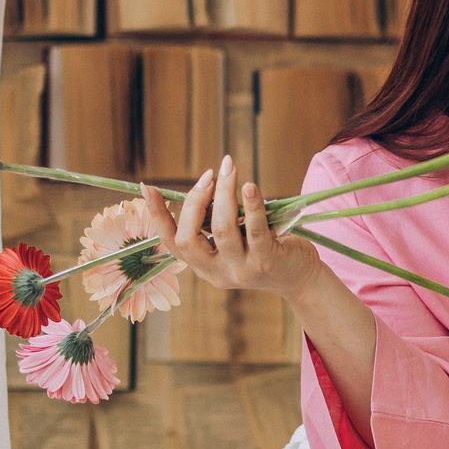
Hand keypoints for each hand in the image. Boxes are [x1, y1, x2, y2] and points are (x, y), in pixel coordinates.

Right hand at [140, 156, 330, 305]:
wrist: (301, 279)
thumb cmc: (266, 250)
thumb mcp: (235, 242)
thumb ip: (216, 224)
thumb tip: (203, 187)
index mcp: (204, 267)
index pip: (172, 243)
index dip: (158, 216)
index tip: (147, 187)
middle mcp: (217, 273)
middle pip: (190, 238)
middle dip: (195, 201)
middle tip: (209, 175)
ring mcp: (241, 270)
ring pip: (223, 229)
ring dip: (224, 194)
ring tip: (229, 169)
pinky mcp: (266, 262)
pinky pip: (255, 229)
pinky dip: (251, 205)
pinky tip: (249, 186)